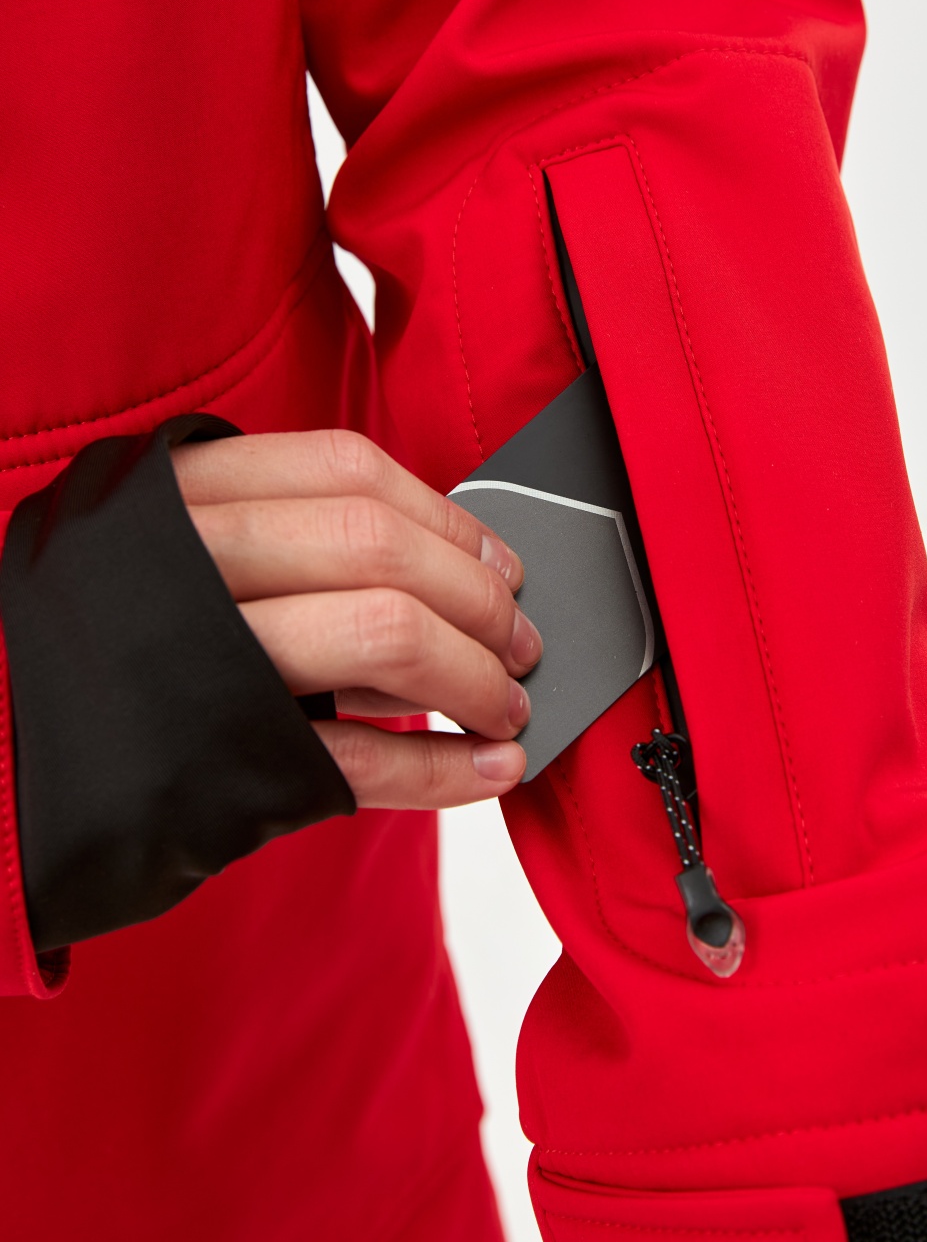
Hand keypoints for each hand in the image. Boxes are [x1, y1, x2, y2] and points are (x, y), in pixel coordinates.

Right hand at [171, 429, 539, 810]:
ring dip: (475, 678)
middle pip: (380, 550)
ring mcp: (196, 662)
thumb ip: (268, 548)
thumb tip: (439, 575)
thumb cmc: (90, 656)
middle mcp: (181, 563)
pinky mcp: (210, 764)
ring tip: (508, 708)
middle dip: (480, 602)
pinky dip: (441, 770)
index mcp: (171, 496)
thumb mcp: (149, 561)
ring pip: (382, 636)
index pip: (347, 470)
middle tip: (522, 644)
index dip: (447, 517)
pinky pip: (355, 760)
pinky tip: (486, 771)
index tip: (500, 561)